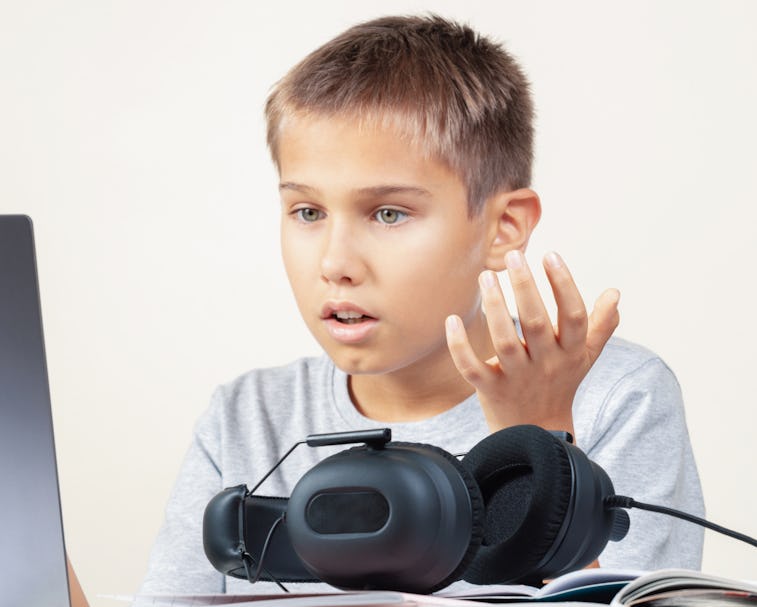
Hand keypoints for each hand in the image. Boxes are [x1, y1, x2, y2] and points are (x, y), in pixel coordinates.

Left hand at [445, 250, 619, 436]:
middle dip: (526, 288)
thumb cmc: (561, 383)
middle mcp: (546, 364)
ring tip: (486, 276)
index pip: (573, 315)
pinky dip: (459, 346)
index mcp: (571, 352)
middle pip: (536, 324)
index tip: (551, 255)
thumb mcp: (586, 357)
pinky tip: (452, 319)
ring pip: (504, 342)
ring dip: (494, 308)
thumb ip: (601, 325)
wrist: (537, 433)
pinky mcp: (490, 389)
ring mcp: (517, 378)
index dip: (564, 284)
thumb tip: (615, 293)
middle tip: (514, 256)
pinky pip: (472, 368)